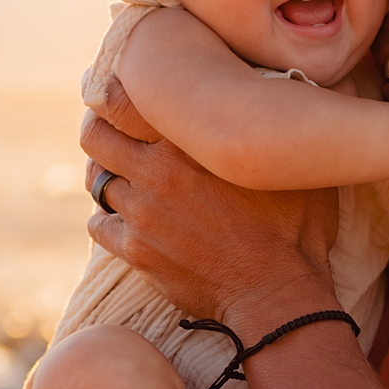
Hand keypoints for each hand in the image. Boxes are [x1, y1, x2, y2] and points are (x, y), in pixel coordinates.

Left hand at [81, 76, 338, 331]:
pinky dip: (108, 220)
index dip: (118, 95)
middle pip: (95, 136)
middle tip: (112, 135)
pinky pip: (99, 225)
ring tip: (123, 178)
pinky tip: (125, 220)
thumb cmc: (293, 229)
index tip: (123, 98)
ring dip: (106, 177)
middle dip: (98, 131)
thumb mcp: (291, 167)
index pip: (125, 100)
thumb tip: (280, 96)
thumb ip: (271, 132)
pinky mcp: (136, 251)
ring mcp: (142, 213)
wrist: (276, 294)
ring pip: (96, 182)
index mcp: (189, 141)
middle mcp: (156, 171)